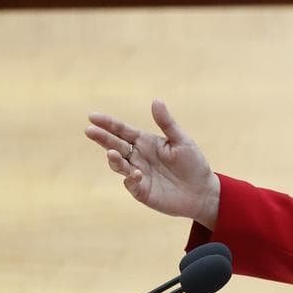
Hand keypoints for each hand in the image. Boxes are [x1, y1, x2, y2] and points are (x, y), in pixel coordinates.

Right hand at [85, 99, 220, 228]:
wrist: (202, 192)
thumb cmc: (193, 163)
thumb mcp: (182, 141)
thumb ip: (167, 123)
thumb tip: (156, 100)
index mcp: (145, 141)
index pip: (122, 130)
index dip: (108, 123)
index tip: (92, 116)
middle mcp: (138, 156)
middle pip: (115, 145)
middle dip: (102, 138)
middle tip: (90, 131)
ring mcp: (137, 173)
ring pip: (119, 164)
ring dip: (114, 158)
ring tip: (111, 152)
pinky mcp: (141, 190)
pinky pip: (131, 184)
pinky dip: (131, 179)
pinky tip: (136, 174)